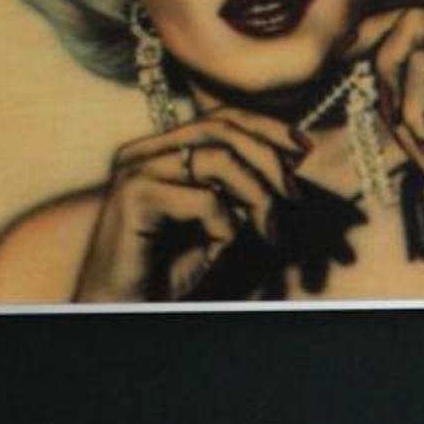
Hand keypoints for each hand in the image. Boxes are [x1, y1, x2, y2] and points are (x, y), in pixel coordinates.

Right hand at [72, 110, 303, 302]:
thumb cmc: (163, 270)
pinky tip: (222, 245)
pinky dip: (225, 223)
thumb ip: (237, 193)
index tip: (303, 150)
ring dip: (256, 194)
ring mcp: (136, 170)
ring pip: (218, 160)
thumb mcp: (212, 224)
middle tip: (294, 196)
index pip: (220, 118)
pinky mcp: (134, 195)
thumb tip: (283, 170)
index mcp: (159, 150)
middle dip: (269, 158)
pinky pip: (203, 199)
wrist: (120, 306)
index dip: (266, 127)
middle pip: (222, 128)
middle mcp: (144, 151)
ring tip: (269, 229)